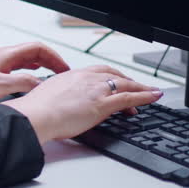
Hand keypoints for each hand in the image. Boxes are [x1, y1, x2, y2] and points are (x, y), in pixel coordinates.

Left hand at [0, 42, 70, 103]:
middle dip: (51, 62)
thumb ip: (24, 82)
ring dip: (42, 68)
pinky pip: (19, 70)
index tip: (64, 69)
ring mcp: (0, 65)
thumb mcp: (1, 86)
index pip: (38, 48)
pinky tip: (33, 83)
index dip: (54, 57)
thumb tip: (41, 84)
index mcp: (7, 55)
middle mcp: (5, 57)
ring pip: (28, 62)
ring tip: (53, 79)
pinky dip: (31, 75)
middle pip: (35, 53)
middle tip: (63, 75)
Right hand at [2, 65, 162, 143]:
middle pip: (114, 75)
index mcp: (72, 75)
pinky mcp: (101, 104)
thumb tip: (59, 104)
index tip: (118, 80)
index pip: (98, 71)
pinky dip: (144, 96)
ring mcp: (95, 90)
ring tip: (151, 93)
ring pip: (125, 85)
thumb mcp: (48, 97)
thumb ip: (59, 97)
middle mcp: (86, 79)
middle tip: (138, 87)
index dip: (112, 76)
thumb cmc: (36, 110)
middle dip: (129, 81)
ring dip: (141, 88)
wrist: (35, 116)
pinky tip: (153, 97)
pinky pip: (129, 98)